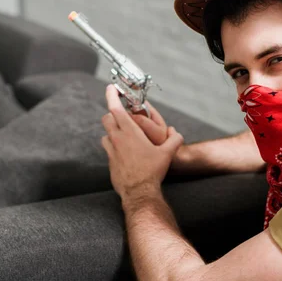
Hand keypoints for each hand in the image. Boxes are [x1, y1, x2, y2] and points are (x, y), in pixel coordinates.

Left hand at [101, 85, 183, 201]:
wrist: (139, 192)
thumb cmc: (152, 171)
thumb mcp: (167, 154)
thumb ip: (174, 140)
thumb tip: (176, 133)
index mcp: (129, 132)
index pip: (115, 108)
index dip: (111, 96)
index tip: (111, 88)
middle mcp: (117, 139)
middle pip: (107, 118)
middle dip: (113, 114)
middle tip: (123, 115)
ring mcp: (111, 151)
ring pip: (105, 133)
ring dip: (112, 130)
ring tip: (124, 134)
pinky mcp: (109, 162)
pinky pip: (108, 148)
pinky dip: (113, 145)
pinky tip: (124, 151)